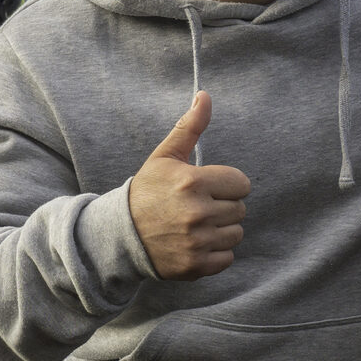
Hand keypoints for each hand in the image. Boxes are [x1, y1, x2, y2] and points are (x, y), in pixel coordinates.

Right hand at [128, 91, 250, 279]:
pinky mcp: (195, 265)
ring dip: (221, 231)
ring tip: (194, 226)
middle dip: (223, 207)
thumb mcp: (165, 157)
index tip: (207, 188)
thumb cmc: (147, 191)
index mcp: (193, 182)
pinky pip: (227, 258)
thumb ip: (189, 127)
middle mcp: (197, 213)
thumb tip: (204, 95)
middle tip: (197, 208)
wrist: (118, 235)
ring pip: (236, 234)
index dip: (226, 185)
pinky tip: (194, 244)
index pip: (242, 184)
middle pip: (240, 209)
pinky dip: (215, 254)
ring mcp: (197, 242)